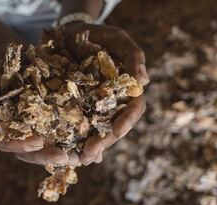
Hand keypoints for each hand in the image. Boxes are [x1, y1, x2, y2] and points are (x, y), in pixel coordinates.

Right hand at [0, 44, 76, 165]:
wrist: (8, 52)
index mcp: (3, 127)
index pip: (11, 143)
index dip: (23, 145)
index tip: (37, 142)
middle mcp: (22, 130)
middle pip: (35, 151)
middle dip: (50, 155)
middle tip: (68, 157)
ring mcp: (39, 124)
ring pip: (54, 145)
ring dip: (70, 153)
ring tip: (87, 156)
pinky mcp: (54, 115)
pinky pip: (68, 129)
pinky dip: (81, 139)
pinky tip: (98, 146)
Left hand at [63, 22, 148, 164]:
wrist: (71, 33)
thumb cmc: (98, 34)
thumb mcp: (117, 39)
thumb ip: (133, 56)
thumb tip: (144, 81)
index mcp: (126, 88)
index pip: (132, 108)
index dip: (127, 120)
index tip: (118, 131)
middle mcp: (113, 101)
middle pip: (114, 125)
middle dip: (105, 141)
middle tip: (90, 154)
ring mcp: (96, 105)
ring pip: (98, 130)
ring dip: (92, 147)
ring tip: (80, 159)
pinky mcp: (78, 106)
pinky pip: (80, 125)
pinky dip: (77, 140)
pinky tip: (72, 154)